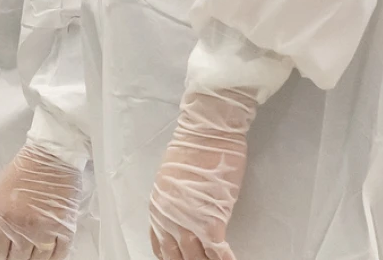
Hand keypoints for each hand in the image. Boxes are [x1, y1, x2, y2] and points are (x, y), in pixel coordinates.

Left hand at [0, 145, 85, 259]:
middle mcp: (26, 228)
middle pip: (17, 259)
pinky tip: (46, 256)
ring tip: (28, 256)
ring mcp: (47, 231)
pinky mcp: (66, 229)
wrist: (52, 156)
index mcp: (6, 217)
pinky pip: (59, 254)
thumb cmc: (25, 167)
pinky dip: (52, 259)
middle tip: (13, 256)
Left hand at [147, 89, 258, 259]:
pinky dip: (225, 259)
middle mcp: (167, 219)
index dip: (172, 259)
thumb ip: (174, 204)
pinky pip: (217, 251)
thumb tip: (183, 216)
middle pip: (178, 256)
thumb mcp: (171, 182)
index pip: (161, 247)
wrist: (206, 134)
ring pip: (196, 257)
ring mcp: (187, 222)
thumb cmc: (192, 151)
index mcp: (158, 209)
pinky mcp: (210, 220)